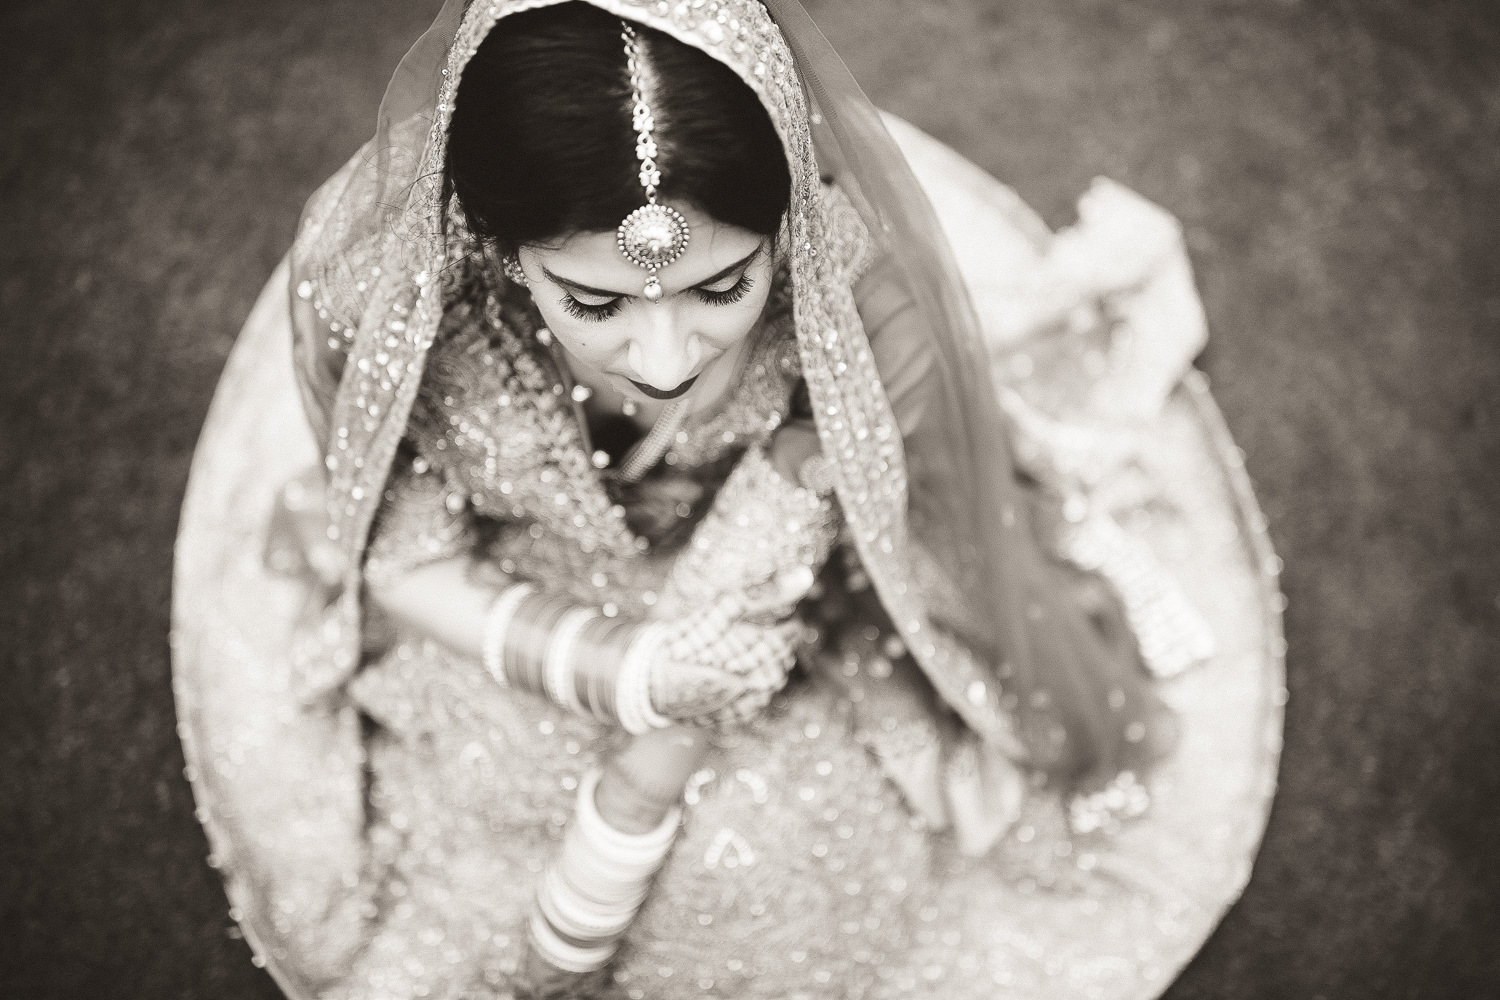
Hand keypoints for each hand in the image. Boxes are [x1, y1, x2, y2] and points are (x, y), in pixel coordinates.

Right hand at [648, 568, 814, 724]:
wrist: (652, 681)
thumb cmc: (688, 639)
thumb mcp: (727, 606)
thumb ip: (769, 592)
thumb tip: (806, 575)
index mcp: (767, 654)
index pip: (792, 632)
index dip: (782, 621)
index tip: (768, 616)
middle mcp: (764, 683)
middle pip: (782, 657)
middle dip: (770, 643)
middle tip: (749, 633)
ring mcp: (751, 704)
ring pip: (770, 679)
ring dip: (760, 664)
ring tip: (734, 653)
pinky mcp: (736, 717)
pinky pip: (754, 698)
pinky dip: (747, 684)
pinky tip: (729, 674)